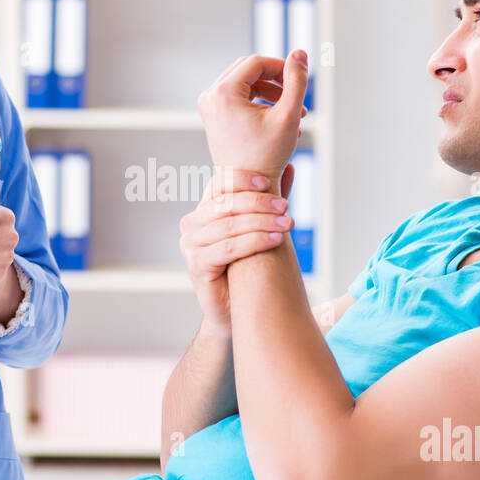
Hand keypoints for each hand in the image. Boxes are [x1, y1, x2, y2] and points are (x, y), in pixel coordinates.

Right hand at [179, 163, 295, 336]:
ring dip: (262, 222)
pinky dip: (255, 241)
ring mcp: (190, 247)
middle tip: (285, 206)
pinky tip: (276, 239)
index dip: (242, 179)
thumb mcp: (259, 229)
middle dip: (259, 203)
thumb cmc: (246, 269)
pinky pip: (229, 248)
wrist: (236, 312)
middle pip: (225, 204)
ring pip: (229, 226)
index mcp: (203, 212)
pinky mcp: (197, 266)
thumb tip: (288, 167)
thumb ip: (268, 200)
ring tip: (288, 222)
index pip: (218, 184)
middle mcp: (191, 226)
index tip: (268, 182)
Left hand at [196, 51, 308, 187]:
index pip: (256, 62)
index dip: (281, 67)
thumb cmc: (267, 156)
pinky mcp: (213, 115)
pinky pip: (238, 96)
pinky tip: (277, 118)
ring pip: (245, 82)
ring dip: (270, 91)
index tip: (299, 80)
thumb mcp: (288, 115)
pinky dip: (258, 102)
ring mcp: (209, 106)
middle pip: (248, 69)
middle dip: (275, 80)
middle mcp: (211, 96)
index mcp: (223, 92)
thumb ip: (296, 81)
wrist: (247, 187)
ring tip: (293, 112)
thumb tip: (299, 53)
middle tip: (296, 96)